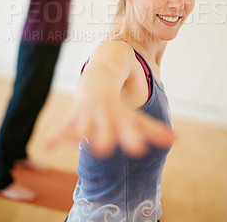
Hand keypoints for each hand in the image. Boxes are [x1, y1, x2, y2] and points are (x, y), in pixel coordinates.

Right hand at [45, 93, 173, 158]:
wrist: (102, 75)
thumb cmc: (120, 104)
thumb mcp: (135, 117)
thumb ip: (153, 130)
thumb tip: (178, 139)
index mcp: (122, 116)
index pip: (130, 127)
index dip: (134, 137)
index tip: (138, 149)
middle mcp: (107, 114)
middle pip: (106, 127)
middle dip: (105, 137)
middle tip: (103, 150)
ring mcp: (90, 112)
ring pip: (84, 122)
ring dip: (79, 131)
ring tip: (75, 139)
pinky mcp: (75, 113)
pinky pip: (64, 125)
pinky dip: (56, 134)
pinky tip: (47, 147)